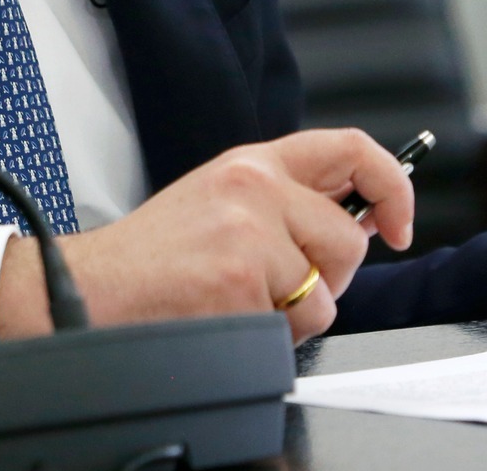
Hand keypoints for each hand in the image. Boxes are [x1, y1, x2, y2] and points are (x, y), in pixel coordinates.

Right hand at [0, 129, 413, 344]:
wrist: (89, 289)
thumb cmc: (148, 258)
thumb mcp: (216, 200)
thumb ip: (281, 200)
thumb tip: (356, 222)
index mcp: (250, 163)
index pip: (350, 149)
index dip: (392, 185)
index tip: (397, 222)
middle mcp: (254, 188)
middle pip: (348, 240)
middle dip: (327, 277)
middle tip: (276, 283)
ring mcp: (250, 235)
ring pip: (326, 293)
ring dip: (294, 313)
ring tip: (236, 299)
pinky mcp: (243, 282)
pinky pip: (296, 328)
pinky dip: (270, 338)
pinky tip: (225, 317)